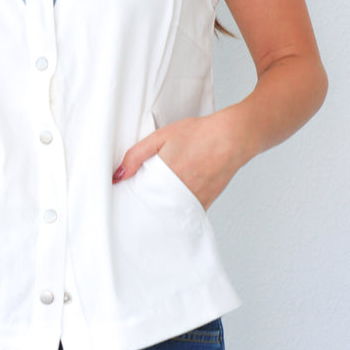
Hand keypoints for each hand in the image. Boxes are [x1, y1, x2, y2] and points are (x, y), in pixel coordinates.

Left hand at [112, 110, 246, 209]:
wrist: (232, 138)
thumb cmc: (199, 134)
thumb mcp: (161, 137)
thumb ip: (136, 155)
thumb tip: (118, 175)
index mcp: (163, 178)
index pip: (138, 198)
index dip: (129, 200)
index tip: (122, 200)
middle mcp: (178, 193)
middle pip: (152, 210)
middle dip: (142, 209)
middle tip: (133, 207)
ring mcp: (192, 201)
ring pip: (168, 215)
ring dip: (159, 212)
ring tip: (151, 207)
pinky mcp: (204, 203)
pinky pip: (185, 214)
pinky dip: (176, 212)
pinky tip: (171, 205)